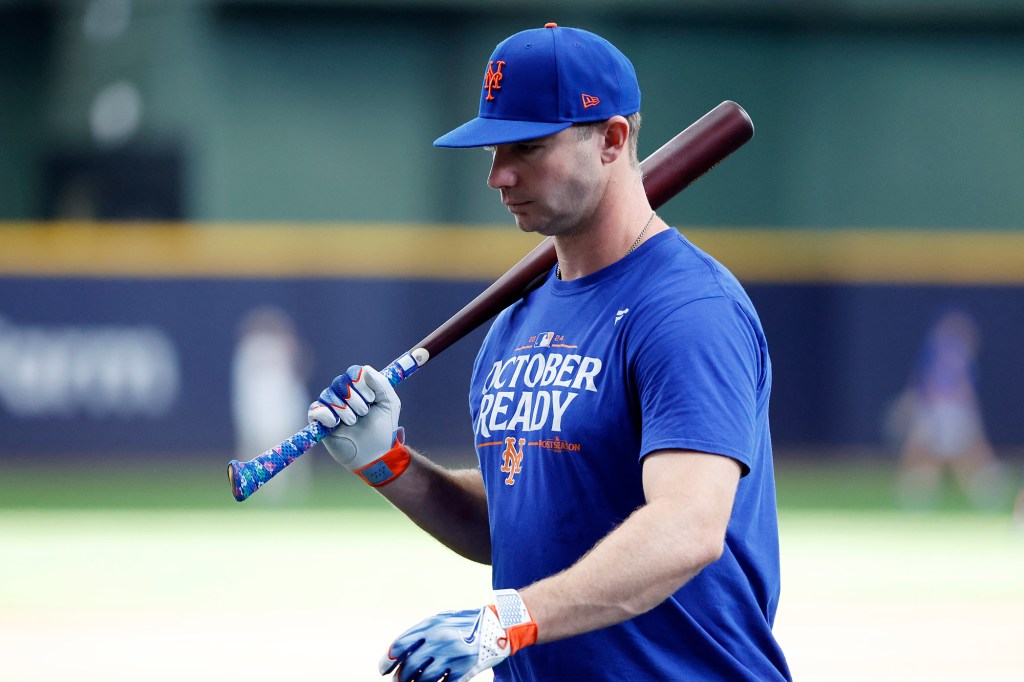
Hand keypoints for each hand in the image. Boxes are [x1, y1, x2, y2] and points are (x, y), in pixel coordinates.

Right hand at [307, 365, 408, 486]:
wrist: (375, 453)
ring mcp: (331, 407)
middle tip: (364, 413)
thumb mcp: (390, 403)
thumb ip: (381, 384)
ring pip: (328, 394)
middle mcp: (343, 394)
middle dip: (354, 398)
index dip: (360, 383)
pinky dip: (325, 414)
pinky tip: (335, 423)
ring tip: (353, 422)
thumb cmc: (383, 428)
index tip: (371, 398)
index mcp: (360, 388)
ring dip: (344, 409)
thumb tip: (365, 370)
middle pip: (340, 382)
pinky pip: (315, 410)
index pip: (353, 372)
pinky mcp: (320, 421)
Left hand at [380, 589, 536, 681]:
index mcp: (431, 626)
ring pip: (423, 680)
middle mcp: (439, 640)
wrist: (498, 625)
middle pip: (410, 667)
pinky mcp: (463, 670)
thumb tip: (397, 652)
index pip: (400, 646)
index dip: (388, 660)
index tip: (384, 669)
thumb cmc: (465, 623)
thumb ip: (421, 632)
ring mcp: (452, 656)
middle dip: (400, 678)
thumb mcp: (442, 619)